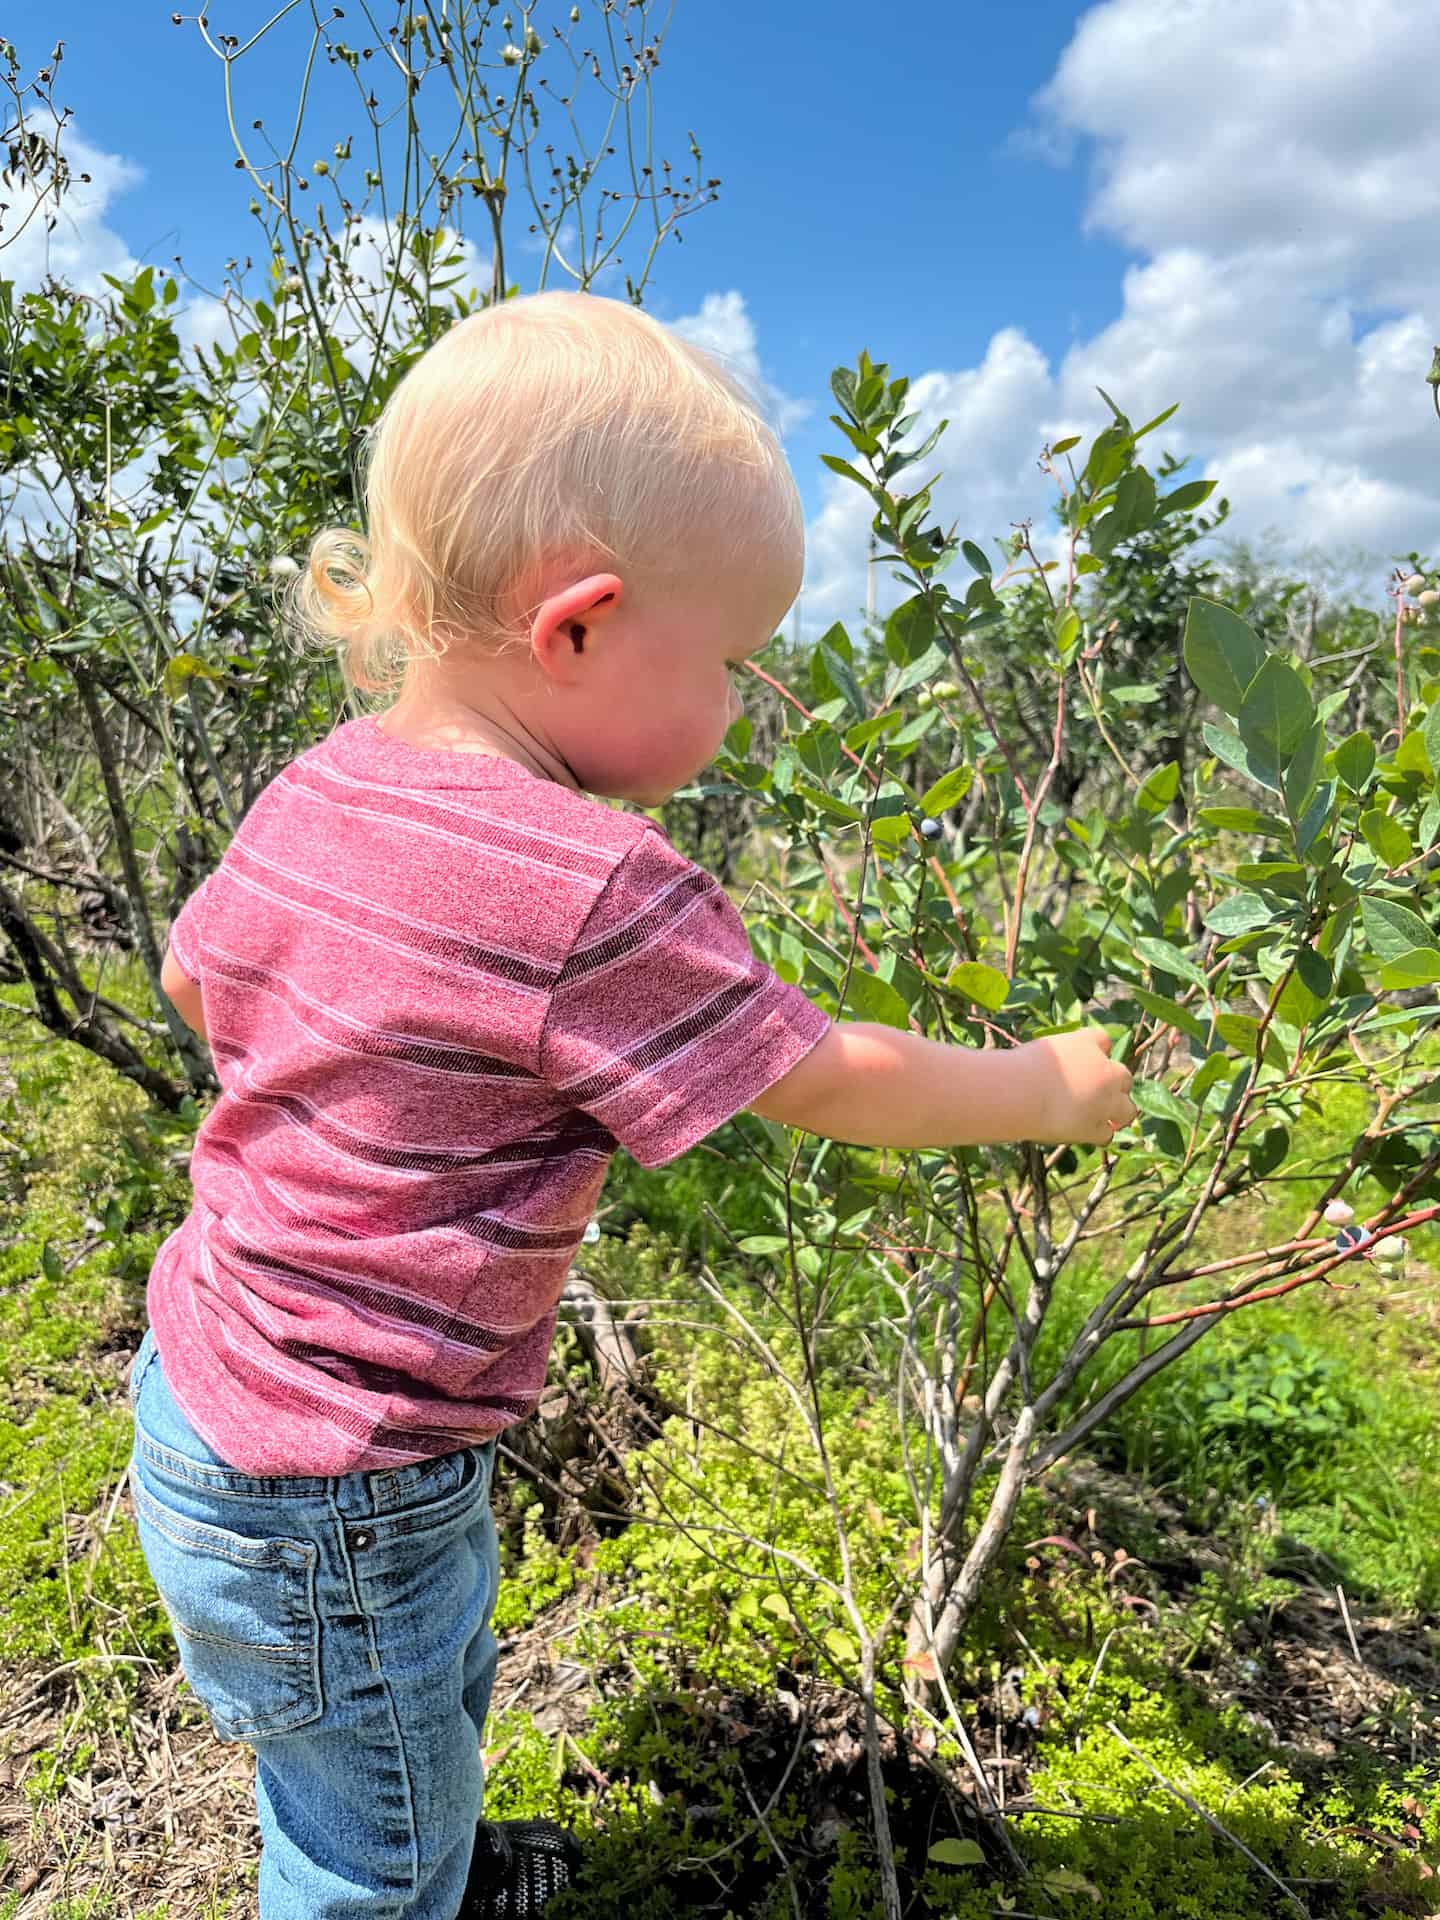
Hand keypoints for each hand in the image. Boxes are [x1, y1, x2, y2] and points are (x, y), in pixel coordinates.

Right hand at [1018, 1028, 1137, 1145]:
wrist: (1019, 1092)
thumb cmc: (1020, 1067)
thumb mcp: (1041, 1050)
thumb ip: (1058, 1056)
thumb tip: (1059, 1069)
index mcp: (1087, 1043)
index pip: (1102, 1040)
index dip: (1096, 1050)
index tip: (1084, 1060)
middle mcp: (1105, 1071)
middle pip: (1123, 1076)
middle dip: (1114, 1083)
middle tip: (1096, 1091)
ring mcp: (1105, 1102)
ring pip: (1128, 1111)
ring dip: (1118, 1113)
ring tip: (1106, 1118)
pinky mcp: (1096, 1127)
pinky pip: (1107, 1134)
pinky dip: (1098, 1134)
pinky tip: (1085, 1132)